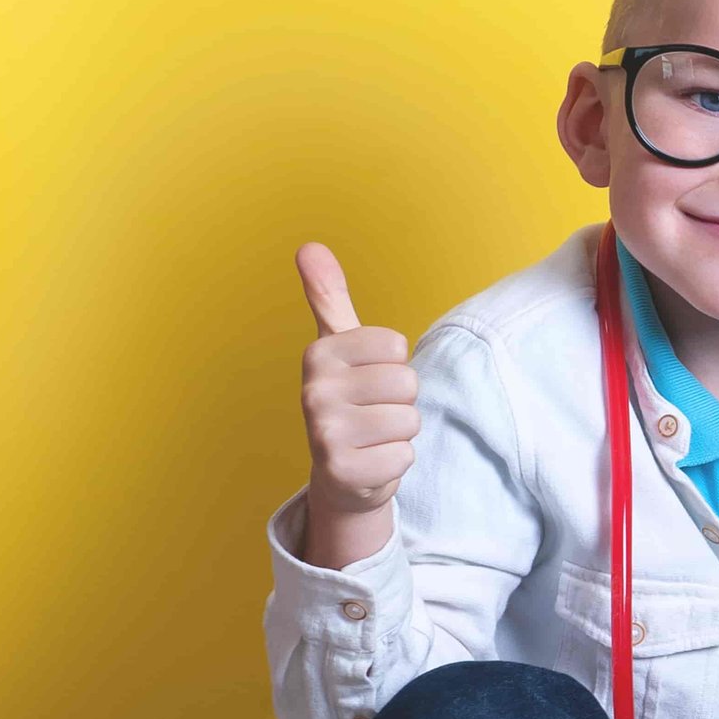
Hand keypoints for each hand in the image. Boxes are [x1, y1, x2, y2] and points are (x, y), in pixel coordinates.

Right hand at [297, 243, 419, 526]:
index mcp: (319, 355)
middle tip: (372, 412)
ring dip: (399, 432)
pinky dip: (396, 463)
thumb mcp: (339, 347)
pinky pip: (405, 456)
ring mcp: (325, 434)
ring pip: (409, 420)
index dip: (393, 365)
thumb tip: (309, 245)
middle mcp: (315, 391)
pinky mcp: (344, 471)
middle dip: (400, 401)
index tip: (368, 378)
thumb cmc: (349, 401)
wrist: (340, 472)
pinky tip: (371, 462)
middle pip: (407, 382)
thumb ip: (328, 298)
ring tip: (373, 436)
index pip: (397, 346)